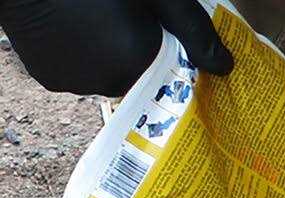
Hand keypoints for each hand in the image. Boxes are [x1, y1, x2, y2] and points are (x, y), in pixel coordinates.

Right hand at [0, 0, 232, 95]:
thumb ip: (192, 30)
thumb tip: (227, 67)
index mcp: (139, 60)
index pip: (168, 75)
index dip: (165, 53)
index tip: (157, 33)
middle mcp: (110, 82)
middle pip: (137, 77)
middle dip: (137, 52)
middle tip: (124, 19)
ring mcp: (78, 84)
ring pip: (106, 76)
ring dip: (107, 55)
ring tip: (96, 20)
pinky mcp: (52, 80)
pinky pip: (76, 74)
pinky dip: (79, 57)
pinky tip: (72, 28)